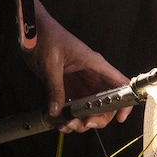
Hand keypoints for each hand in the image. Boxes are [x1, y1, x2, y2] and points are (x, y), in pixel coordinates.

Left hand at [25, 4, 133, 132]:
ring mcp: (80, 83)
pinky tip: (58, 121)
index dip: (124, 102)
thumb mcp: (51, 63)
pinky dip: (68, 118)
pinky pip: (74, 108)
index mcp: (95, 64)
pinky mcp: (67, 88)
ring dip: (80, 122)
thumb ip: (55, 88)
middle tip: (82, 123)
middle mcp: (91, 76)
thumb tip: (57, 111)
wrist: (32, 32)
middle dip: (97, 118)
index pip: (120, 84)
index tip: (120, 118)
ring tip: (64, 124)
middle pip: (106, 104)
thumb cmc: (46, 37)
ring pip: (89, 110)